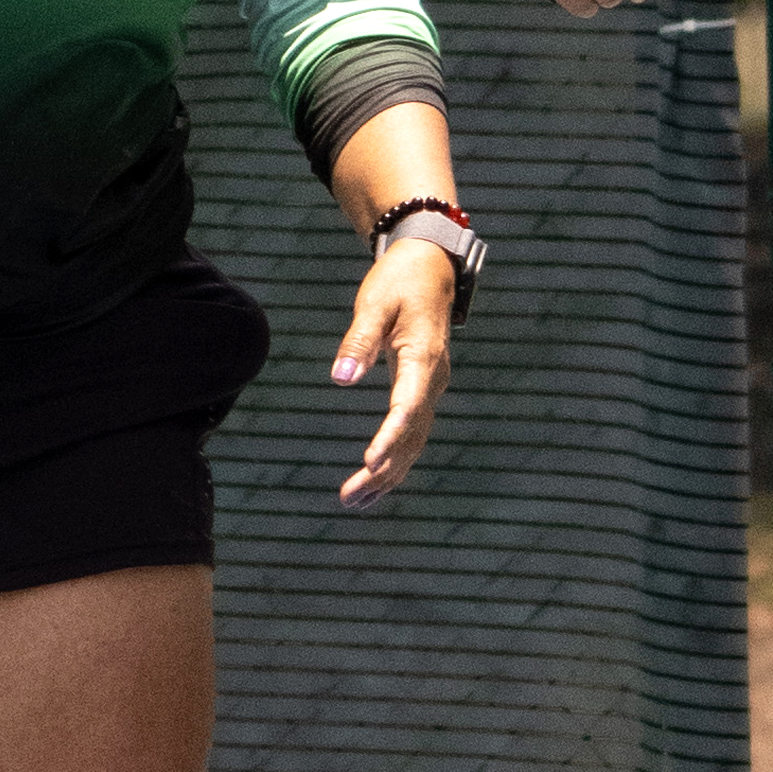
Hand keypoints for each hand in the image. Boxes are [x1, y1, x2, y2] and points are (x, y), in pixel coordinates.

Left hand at [331, 233, 458, 507]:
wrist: (429, 268)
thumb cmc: (399, 282)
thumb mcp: (375, 303)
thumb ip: (359, 340)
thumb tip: (340, 379)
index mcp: (423, 357)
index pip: (408, 406)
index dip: (390, 437)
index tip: (370, 463)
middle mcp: (432, 380)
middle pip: (410, 436)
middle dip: (382, 470)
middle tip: (349, 499)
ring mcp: (430, 389)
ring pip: (413, 442)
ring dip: (387, 475)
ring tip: (354, 503)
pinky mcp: (421, 392)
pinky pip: (411, 434)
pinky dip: (394, 461)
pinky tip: (374, 483)